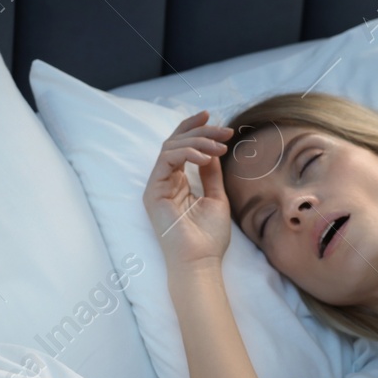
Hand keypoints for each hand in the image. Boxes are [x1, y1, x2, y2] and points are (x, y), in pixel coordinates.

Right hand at [142, 111, 234, 269]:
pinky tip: (205, 157)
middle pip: (176, 142)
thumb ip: (211, 173)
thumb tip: (212, 150)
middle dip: (201, 131)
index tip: (214, 117)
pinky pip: (167, 160)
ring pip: (171, 147)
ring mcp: (157, 186)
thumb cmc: (209, 236)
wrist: (200, 260)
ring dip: (197, 141)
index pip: (182, 148)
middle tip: (224, 130)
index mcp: (177, 183)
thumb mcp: (216, 197)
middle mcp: (164, 182)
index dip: (195, 128)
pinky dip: (187, 153)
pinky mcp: (153, 192)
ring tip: (219, 146)